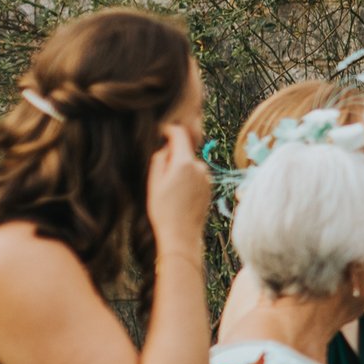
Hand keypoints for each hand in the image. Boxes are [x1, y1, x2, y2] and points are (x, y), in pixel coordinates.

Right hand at [146, 123, 212, 253]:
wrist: (181, 234)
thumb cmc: (163, 209)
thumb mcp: (154, 182)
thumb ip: (160, 158)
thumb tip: (166, 146)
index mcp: (185, 163)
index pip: (180, 134)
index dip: (169, 129)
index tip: (161, 130)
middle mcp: (200, 167)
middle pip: (184, 151)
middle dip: (173, 155)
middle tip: (159, 174)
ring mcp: (207, 177)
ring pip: (190, 165)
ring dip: (180, 169)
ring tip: (168, 190)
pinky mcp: (210, 187)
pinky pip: (196, 176)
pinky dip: (187, 179)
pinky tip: (179, 196)